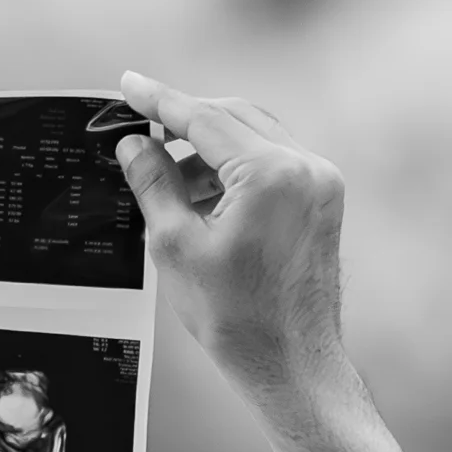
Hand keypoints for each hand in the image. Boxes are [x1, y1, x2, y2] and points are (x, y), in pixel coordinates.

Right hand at [111, 72, 351, 406]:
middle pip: (233, 117)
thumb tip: (135, 144)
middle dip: (185, 122)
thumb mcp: (177, 246)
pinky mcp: (323, 201)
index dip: (159, 101)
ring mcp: (320, 183)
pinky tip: (204, 194)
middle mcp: (305, 168)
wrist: (291, 364)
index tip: (129, 87)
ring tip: (169, 180)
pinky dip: (236, 169)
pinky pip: (273, 163)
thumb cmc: (239, 318)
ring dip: (209, 149)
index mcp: (270, 174)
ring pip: (254, 137)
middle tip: (142, 130)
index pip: (204, 118)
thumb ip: (154, 183)